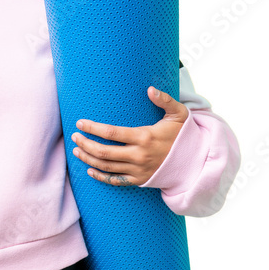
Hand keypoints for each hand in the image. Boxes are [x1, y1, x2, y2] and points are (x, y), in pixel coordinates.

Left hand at [70, 86, 188, 186]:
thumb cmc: (183, 134)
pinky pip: (115, 181)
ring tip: (77, 150)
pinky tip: (90, 170)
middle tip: (74, 136)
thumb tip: (150, 89)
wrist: (194, 161)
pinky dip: (100, 177)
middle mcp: (139, 155)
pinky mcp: (139, 180)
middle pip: (103, 152)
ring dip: (88, 159)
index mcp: (144, 137)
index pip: (111, 133)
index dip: (93, 128)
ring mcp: (138, 170)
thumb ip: (165, 100)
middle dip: (85, 143)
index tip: (80, 123)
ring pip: (106, 167)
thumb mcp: (179, 114)